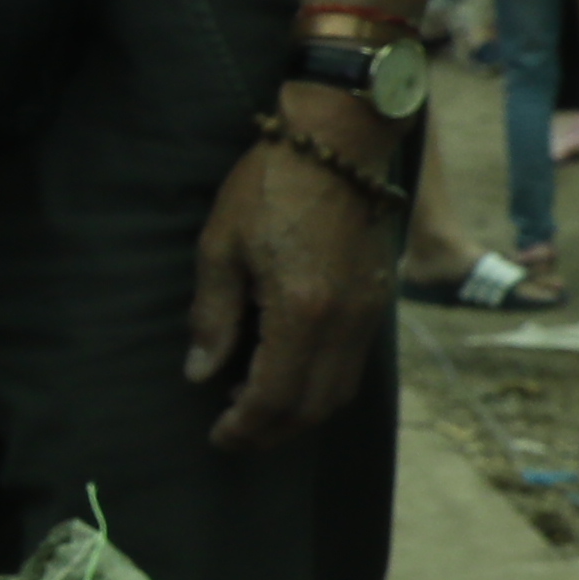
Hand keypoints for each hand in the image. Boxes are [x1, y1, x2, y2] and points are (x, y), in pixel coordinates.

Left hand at [184, 99, 401, 451]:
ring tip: (253, 407)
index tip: (218, 436)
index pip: (274, 396)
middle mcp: (344, 321)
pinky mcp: (378, 301)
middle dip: (271, 432)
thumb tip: (200, 373)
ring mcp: (368, 313)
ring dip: (298, 414)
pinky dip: (320, 387)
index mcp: (302, 309)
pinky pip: (353, 367)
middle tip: (234, 435)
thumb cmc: (270, 187)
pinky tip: (286, 373)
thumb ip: (212, 317)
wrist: (338, 143)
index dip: (245, 427)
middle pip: (312, 407)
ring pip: (339, 393)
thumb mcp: (220, 247)